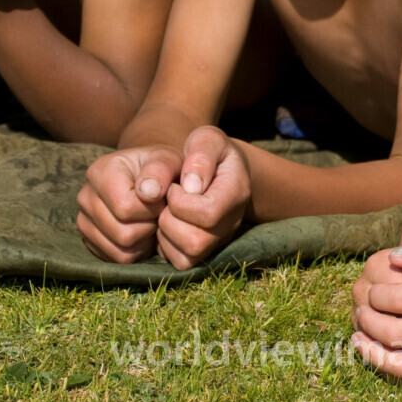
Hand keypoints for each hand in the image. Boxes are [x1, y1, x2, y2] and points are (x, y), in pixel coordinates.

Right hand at [75, 145, 182, 262]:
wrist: (152, 177)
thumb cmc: (162, 169)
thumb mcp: (168, 160)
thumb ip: (161, 171)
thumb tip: (148, 193)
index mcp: (100, 171)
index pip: (125, 208)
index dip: (152, 209)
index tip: (163, 199)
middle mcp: (85, 197)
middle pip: (122, 234)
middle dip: (149, 227)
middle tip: (159, 213)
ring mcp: (84, 221)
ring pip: (120, 251)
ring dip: (144, 241)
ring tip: (151, 221)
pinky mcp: (89, 240)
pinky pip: (117, 259)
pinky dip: (135, 251)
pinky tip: (142, 231)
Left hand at [155, 126, 250, 269]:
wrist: (219, 169)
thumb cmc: (209, 152)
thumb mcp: (207, 140)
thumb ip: (201, 156)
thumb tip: (191, 186)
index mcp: (236, 193)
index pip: (208, 213)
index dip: (181, 202)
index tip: (174, 186)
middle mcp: (231, 223)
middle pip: (196, 242)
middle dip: (170, 220)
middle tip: (166, 201)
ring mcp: (219, 240)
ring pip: (188, 257)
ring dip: (166, 234)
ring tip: (166, 212)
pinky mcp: (205, 252)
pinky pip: (181, 262)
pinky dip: (166, 246)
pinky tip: (166, 223)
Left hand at [351, 235, 401, 388]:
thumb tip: (391, 259)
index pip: (399, 300)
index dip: (376, 296)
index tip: (371, 291)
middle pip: (396, 334)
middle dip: (369, 322)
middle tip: (361, 311)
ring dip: (373, 354)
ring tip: (358, 340)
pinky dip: (394, 371)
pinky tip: (381, 355)